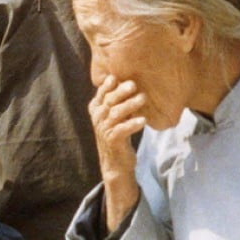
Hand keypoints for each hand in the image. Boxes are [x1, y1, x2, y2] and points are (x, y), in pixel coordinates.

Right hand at [89, 75, 146, 230]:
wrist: (116, 163)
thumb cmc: (118, 134)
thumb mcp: (116, 116)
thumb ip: (118, 101)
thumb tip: (129, 80)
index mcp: (96, 110)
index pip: (101, 94)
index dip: (107, 85)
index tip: (116, 77)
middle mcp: (98, 119)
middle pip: (108, 102)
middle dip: (120, 92)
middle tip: (133, 84)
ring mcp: (104, 130)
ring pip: (115, 114)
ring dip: (130, 105)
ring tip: (143, 99)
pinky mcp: (112, 141)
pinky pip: (122, 130)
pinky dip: (132, 124)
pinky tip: (143, 120)